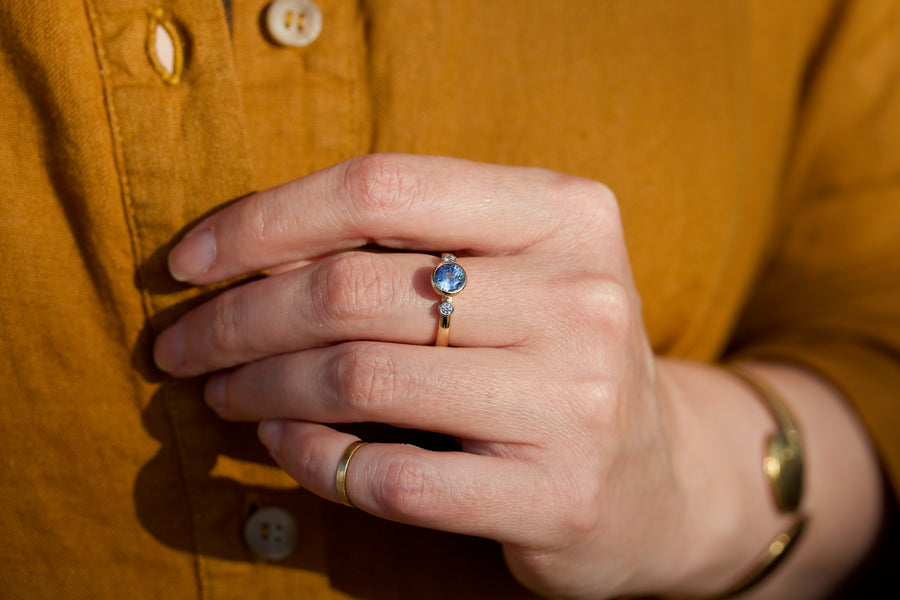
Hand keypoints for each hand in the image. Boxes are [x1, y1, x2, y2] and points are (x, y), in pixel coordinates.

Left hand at [152, 154, 699, 597]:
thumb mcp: (515, 270)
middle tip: (185, 344)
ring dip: (260, 385)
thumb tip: (246, 258)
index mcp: (567, 213)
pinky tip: (283, 443)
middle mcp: (581, 297)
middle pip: (353, 288)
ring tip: (222, 392)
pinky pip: (387, 473)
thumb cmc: (556, 356)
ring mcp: (575, 403)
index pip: (382, 187)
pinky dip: (310, 457)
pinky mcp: (554, 498)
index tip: (190, 261)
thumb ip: (407, 245)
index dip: (265, 219)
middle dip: (237, 317)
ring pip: (359, 378)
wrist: (661, 478)